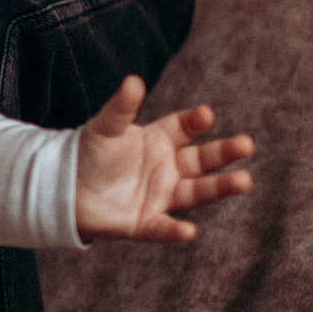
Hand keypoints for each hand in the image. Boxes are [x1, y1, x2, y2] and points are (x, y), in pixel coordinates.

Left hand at [72, 76, 255, 242]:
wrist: (66, 188)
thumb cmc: (89, 153)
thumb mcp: (105, 128)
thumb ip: (121, 108)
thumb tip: (133, 81)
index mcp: (161, 139)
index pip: (185, 128)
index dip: (195, 121)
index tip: (205, 114)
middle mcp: (169, 168)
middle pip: (203, 159)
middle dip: (224, 152)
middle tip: (246, 144)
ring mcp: (161, 196)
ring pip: (197, 192)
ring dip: (219, 188)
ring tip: (244, 180)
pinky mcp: (146, 223)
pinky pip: (163, 228)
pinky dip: (174, 230)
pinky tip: (188, 231)